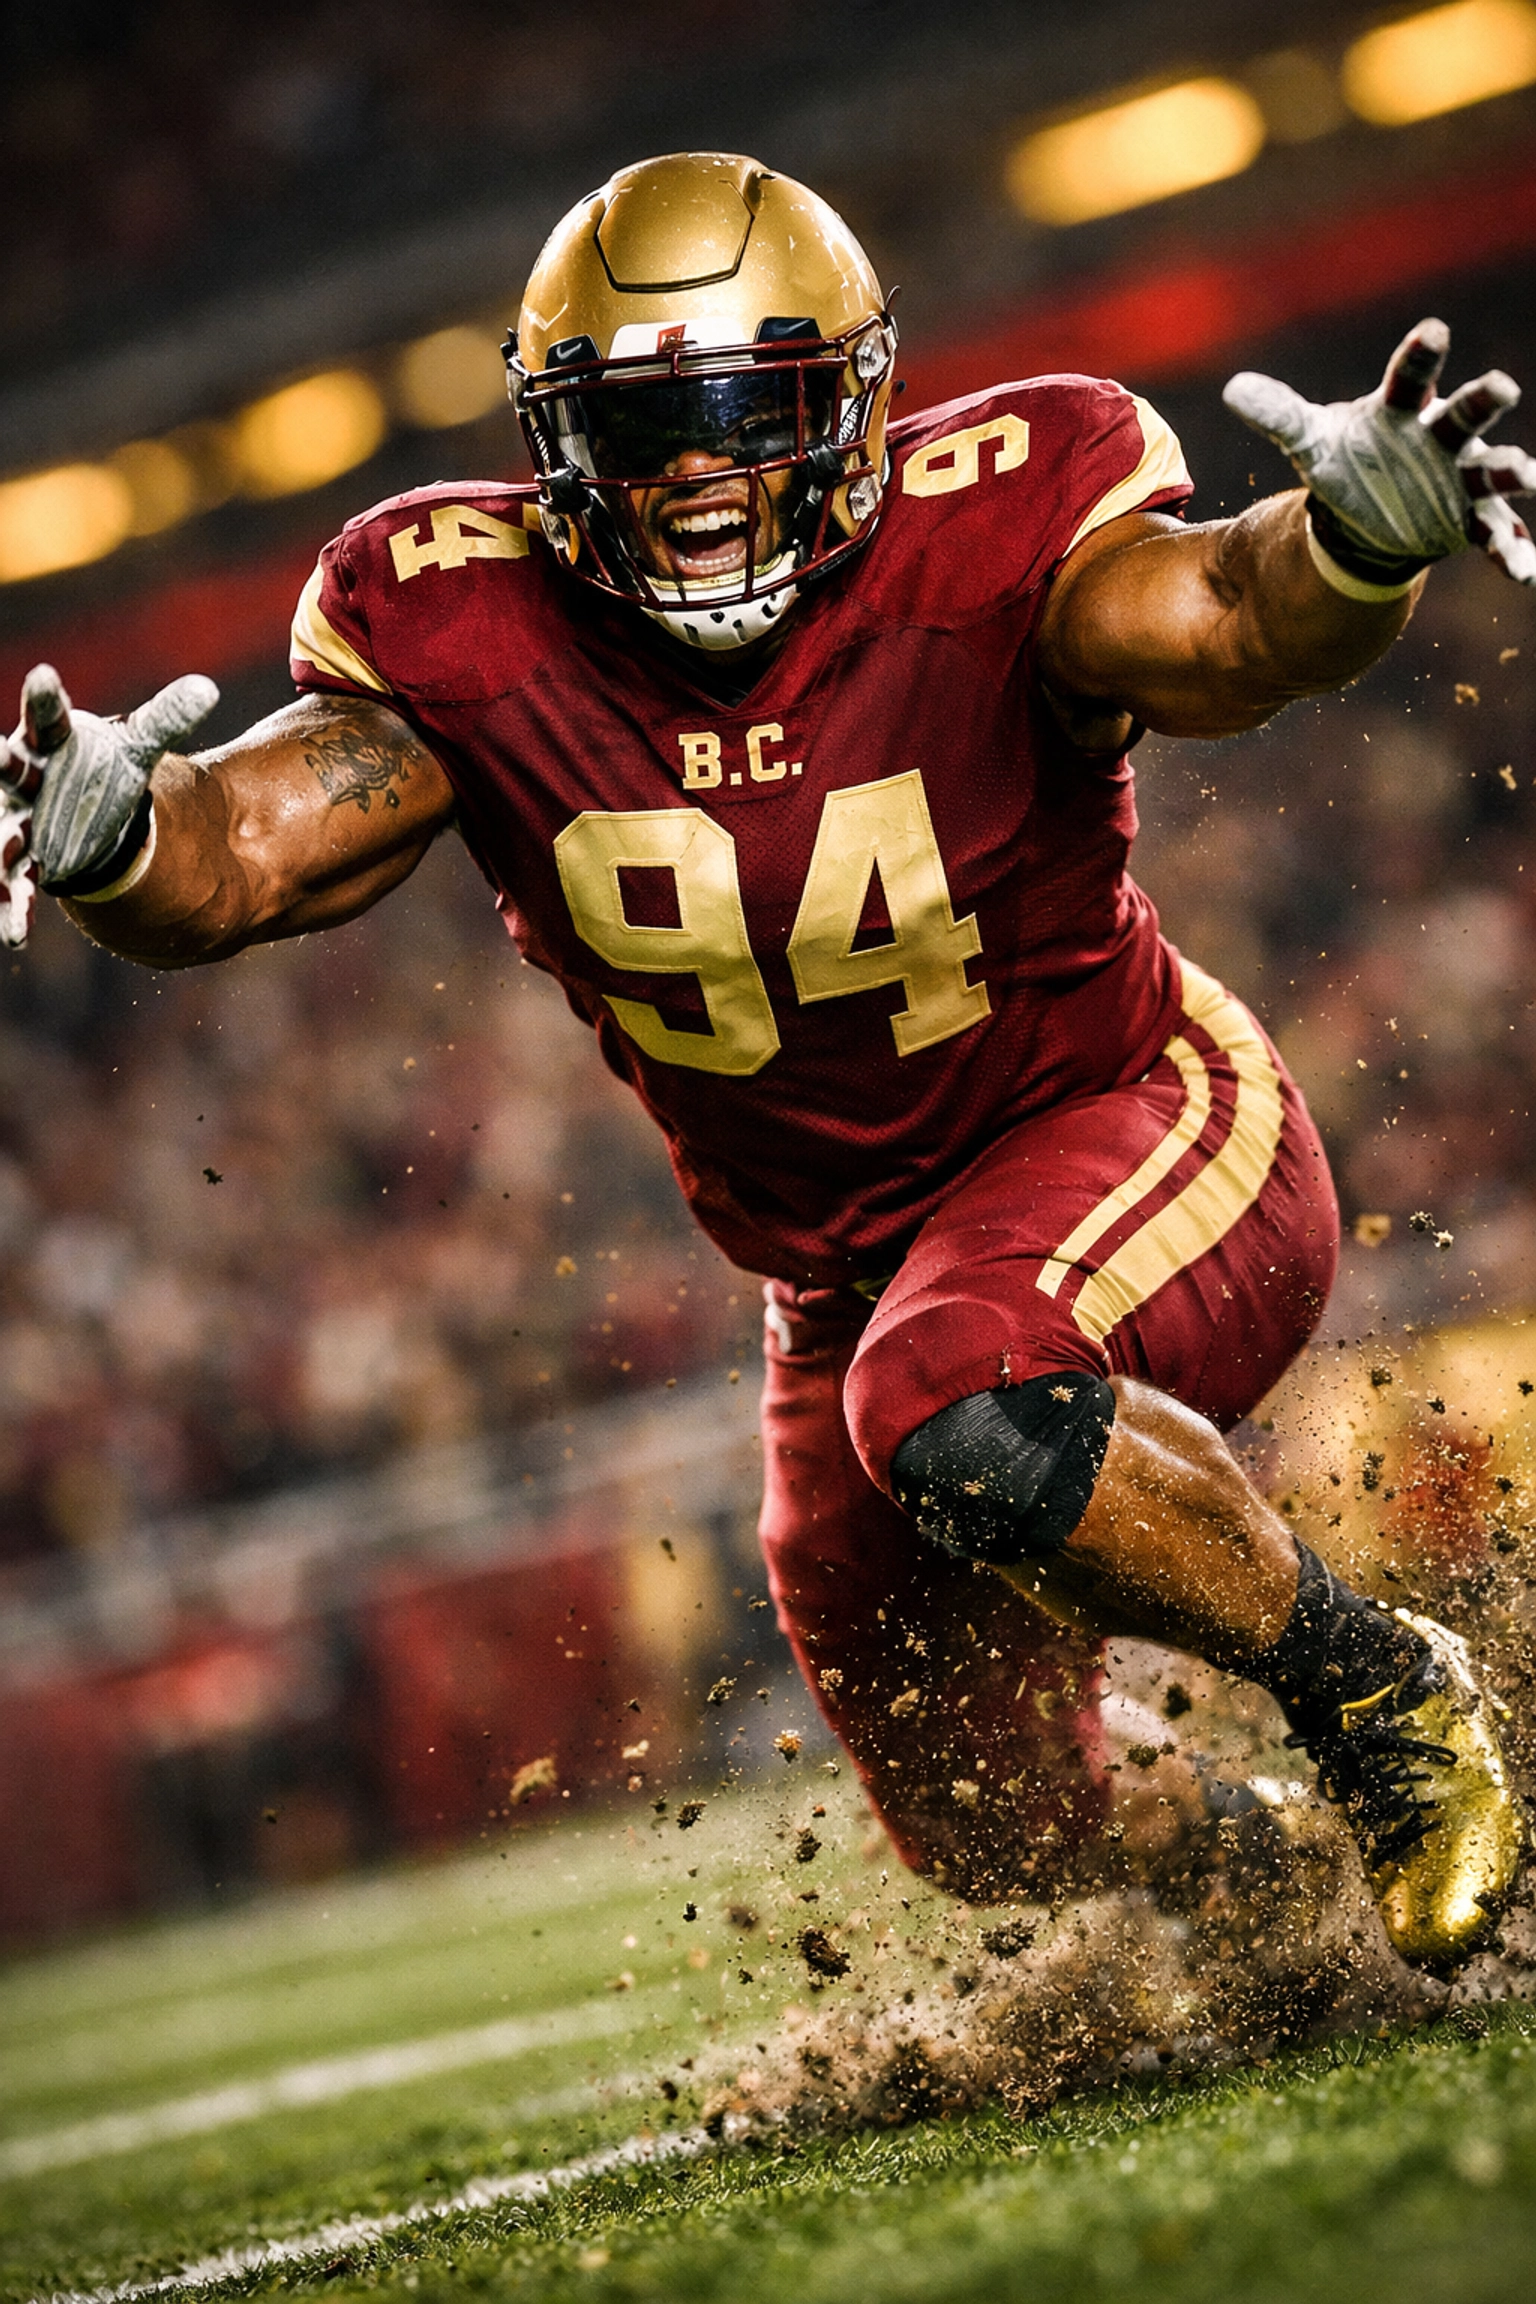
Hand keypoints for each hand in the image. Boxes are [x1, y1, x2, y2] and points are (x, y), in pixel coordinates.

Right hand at [9, 663, 218, 893]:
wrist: (85, 809)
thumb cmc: (102, 769)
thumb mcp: (136, 748)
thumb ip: (165, 719)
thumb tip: (207, 689)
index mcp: (51, 744)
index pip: (47, 718)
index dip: (44, 700)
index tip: (46, 677)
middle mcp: (25, 779)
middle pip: (11, 769)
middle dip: (3, 762)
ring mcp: (19, 820)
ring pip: (4, 833)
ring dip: (2, 845)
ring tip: (5, 855)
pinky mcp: (25, 859)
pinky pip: (15, 883)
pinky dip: (14, 906)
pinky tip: (16, 935)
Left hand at [1224, 319, 1535, 587]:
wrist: (1373, 510)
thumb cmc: (1348, 461)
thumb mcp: (1311, 441)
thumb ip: (1279, 414)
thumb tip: (1231, 389)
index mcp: (1402, 410)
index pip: (1410, 376)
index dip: (1422, 354)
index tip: (1434, 331)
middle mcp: (1441, 436)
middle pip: (1464, 413)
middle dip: (1482, 402)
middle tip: (1501, 387)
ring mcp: (1463, 477)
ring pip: (1492, 471)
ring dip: (1511, 471)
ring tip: (1529, 474)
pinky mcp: (1472, 519)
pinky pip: (1498, 536)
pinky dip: (1515, 553)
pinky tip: (1527, 573)